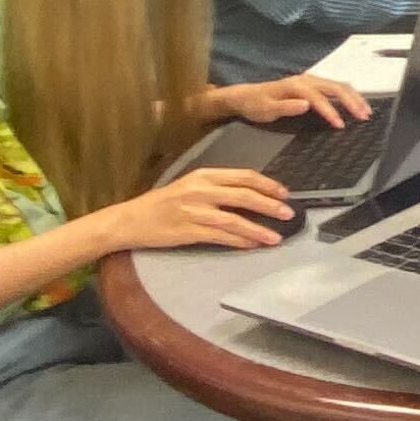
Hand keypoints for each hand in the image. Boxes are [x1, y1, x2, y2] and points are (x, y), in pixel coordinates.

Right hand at [107, 164, 297, 253]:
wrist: (131, 219)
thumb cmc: (161, 203)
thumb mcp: (189, 186)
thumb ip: (216, 187)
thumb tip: (249, 195)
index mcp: (203, 175)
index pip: (243, 176)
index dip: (267, 185)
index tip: (284, 193)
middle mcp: (200, 190)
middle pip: (244, 196)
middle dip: (270, 205)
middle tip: (288, 213)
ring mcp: (194, 211)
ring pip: (235, 219)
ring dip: (258, 229)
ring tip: (276, 236)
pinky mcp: (188, 231)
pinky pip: (220, 237)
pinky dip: (239, 241)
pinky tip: (252, 245)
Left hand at [216, 74, 370, 128]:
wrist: (246, 96)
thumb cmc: (256, 105)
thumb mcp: (267, 109)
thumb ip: (286, 107)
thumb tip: (307, 104)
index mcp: (296, 86)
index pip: (319, 98)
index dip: (331, 111)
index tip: (341, 125)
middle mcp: (306, 80)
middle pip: (335, 87)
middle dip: (352, 101)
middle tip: (364, 117)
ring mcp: (310, 81)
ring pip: (338, 85)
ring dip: (354, 97)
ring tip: (366, 112)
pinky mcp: (312, 85)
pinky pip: (335, 88)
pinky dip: (348, 95)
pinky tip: (356, 104)